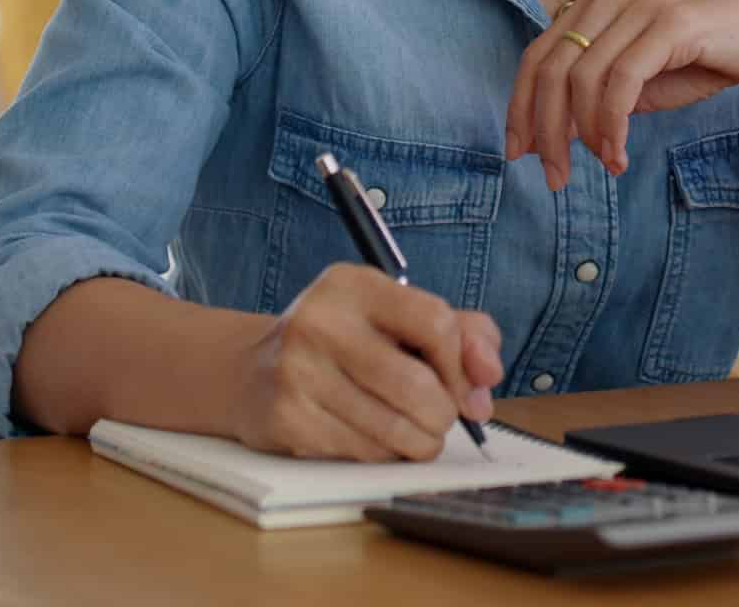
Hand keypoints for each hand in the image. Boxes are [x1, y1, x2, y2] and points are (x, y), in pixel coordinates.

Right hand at [231, 264, 503, 460]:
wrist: (251, 372)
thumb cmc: (345, 343)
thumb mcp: (397, 316)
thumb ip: (462, 332)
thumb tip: (488, 377)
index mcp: (353, 284)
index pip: (435, 323)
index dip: (462, 365)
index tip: (466, 385)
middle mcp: (320, 321)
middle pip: (417, 386)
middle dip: (444, 414)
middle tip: (441, 417)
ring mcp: (298, 371)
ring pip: (393, 428)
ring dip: (420, 441)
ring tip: (416, 433)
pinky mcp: (287, 418)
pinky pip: (363, 452)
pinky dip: (384, 454)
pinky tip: (374, 437)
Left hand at [505, 0, 738, 189]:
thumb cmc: (704, 58)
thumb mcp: (638, 78)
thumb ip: (596, 94)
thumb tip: (551, 133)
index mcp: (595, 0)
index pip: (538, 56)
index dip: (519, 107)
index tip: (520, 153)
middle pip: (551, 69)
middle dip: (545, 130)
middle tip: (554, 176)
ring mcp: (640, 4)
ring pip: (582, 79)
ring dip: (585, 134)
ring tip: (604, 165)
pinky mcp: (669, 23)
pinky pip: (621, 82)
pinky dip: (611, 125)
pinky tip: (618, 154)